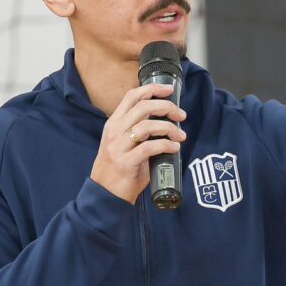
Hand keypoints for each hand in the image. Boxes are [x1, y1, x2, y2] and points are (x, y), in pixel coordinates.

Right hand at [90, 83, 186, 202]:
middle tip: (181, 115)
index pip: (131, 97)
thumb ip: (141, 133)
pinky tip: (174, 148)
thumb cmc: (120, 171)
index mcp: (114, 124)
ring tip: (180, 136)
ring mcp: (117, 147)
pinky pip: (149, 147)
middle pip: (143, 107)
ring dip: (169, 128)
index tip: (169, 89)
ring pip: (147, 125)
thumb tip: (168, 123)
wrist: (104, 196)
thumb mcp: (126, 145)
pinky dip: (166, 145)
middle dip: (167, 107)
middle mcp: (114, 132)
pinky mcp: (125, 163)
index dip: (152, 89)